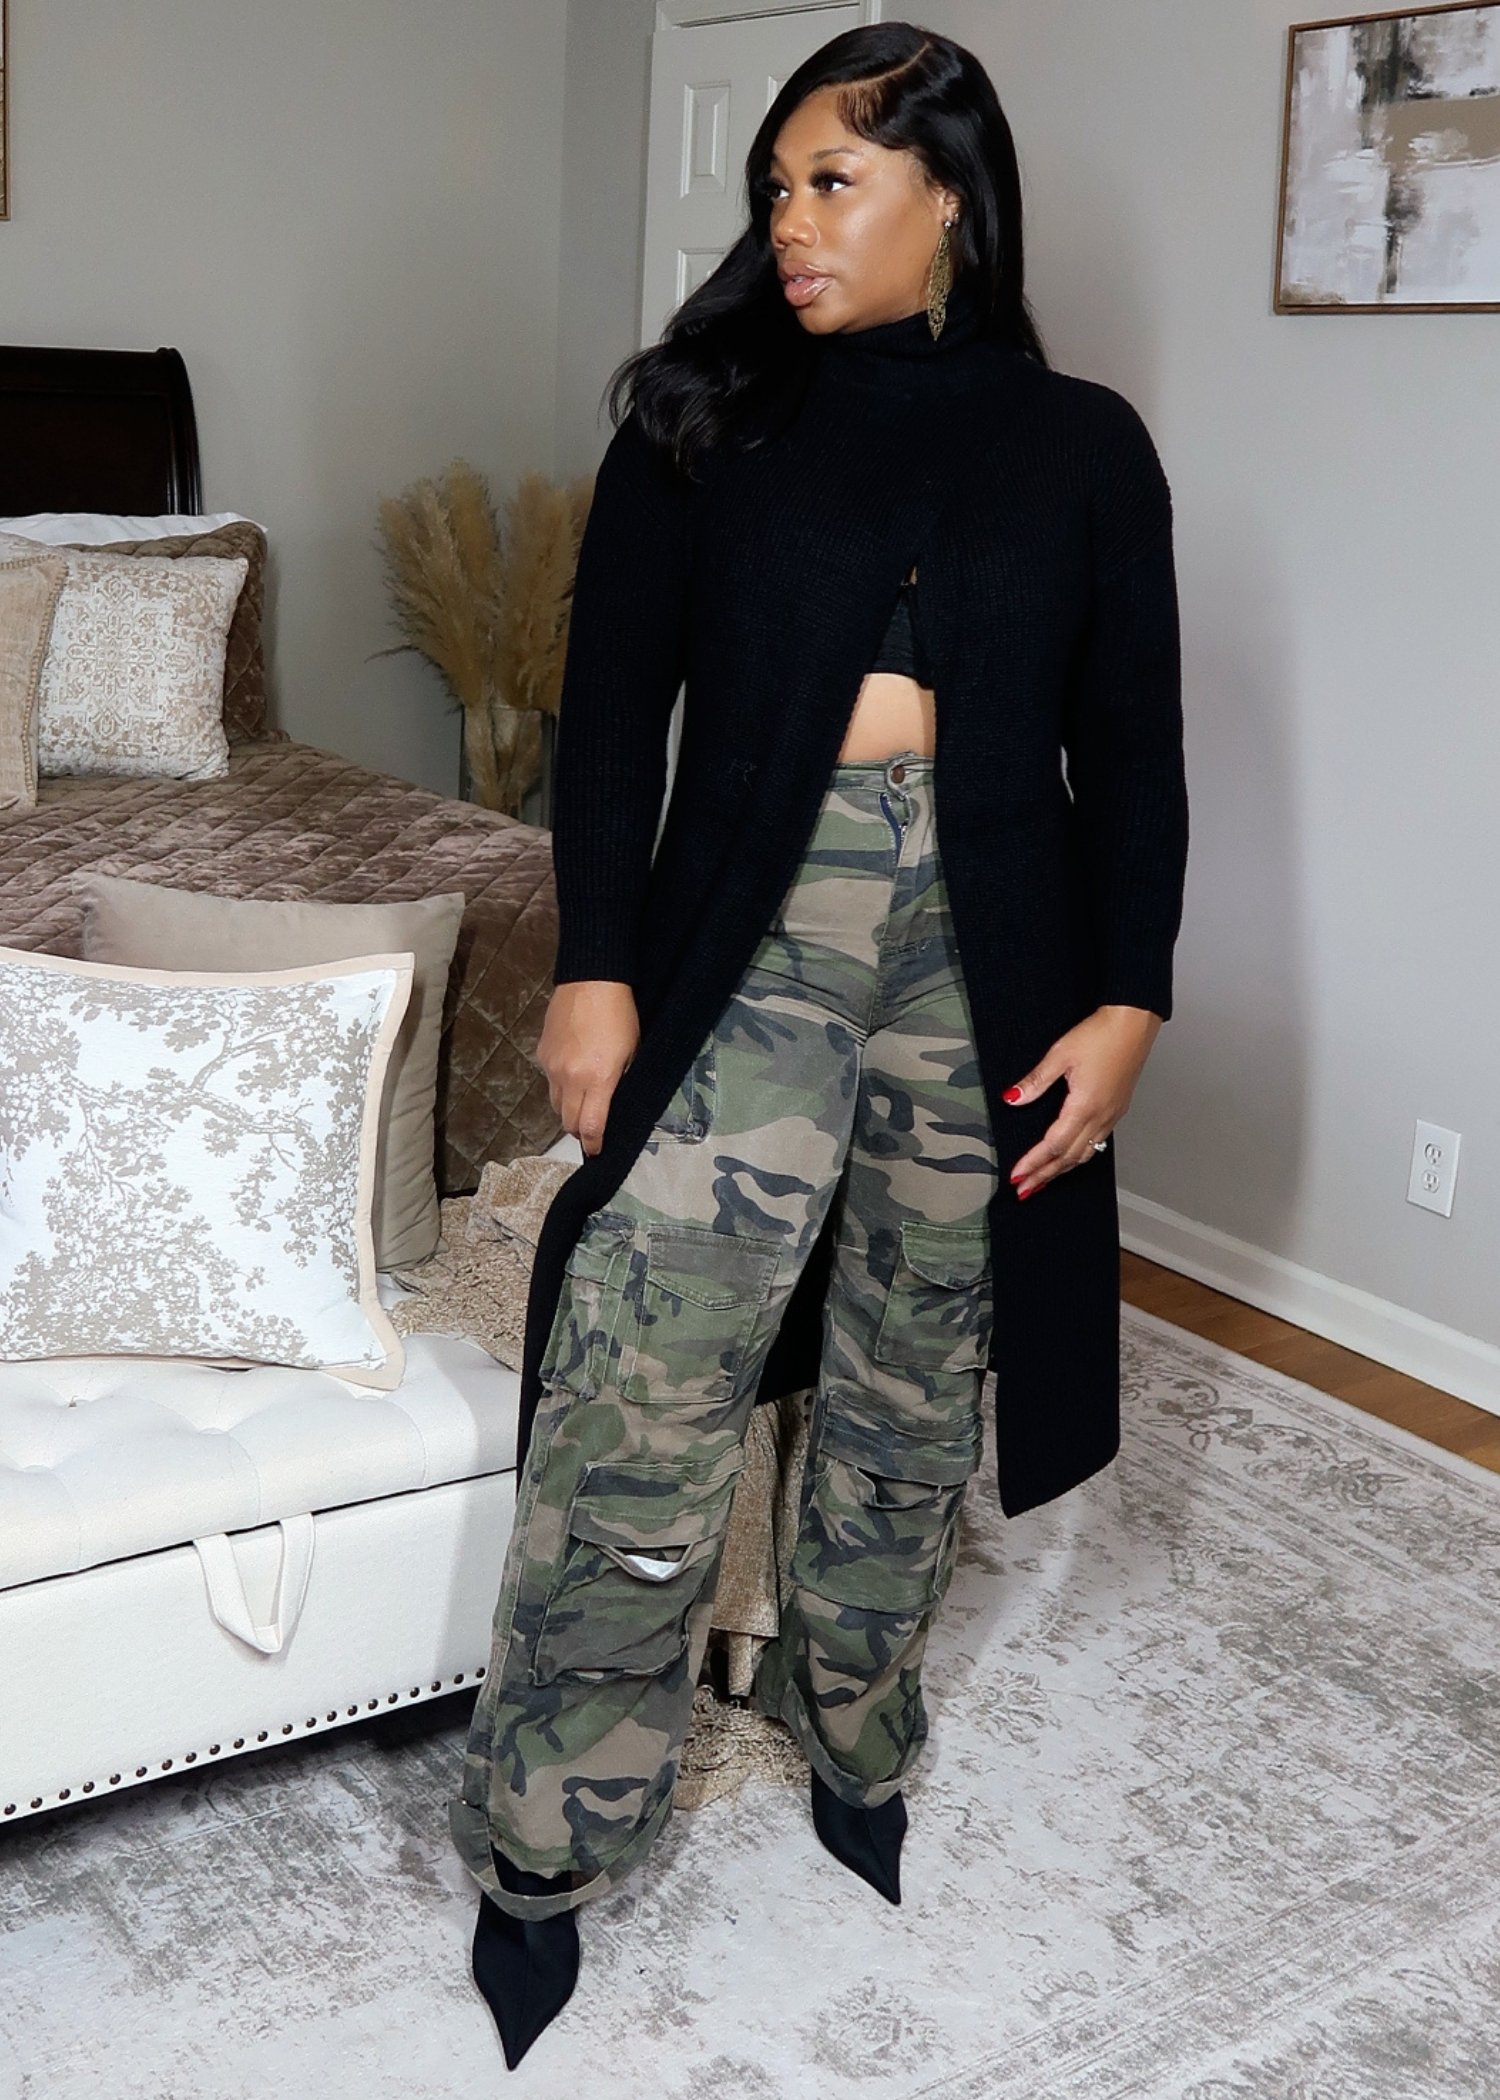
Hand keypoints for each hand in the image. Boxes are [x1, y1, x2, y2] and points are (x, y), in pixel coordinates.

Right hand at [536, 979, 639, 1157]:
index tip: (597, 1151)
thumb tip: (614, 1107)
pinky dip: (560, 1087)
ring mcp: (553, 1066)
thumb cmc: (620, 1015)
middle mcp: (571, 1077)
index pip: (590, 1127)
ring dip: (568, 1111)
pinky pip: (549, 1082)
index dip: (593, 1145)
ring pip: (555, 1105)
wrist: (591, 981)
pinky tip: (573, 1073)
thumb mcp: (632, 1053)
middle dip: (580, 1131)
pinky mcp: (542, 1054)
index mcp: (598, 1079)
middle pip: (568, 1122)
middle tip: (592, 1129)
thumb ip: (620, 1084)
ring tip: (582, 1103)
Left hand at [1003, 1004, 1161, 1198]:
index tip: (1017, 1176)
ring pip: (1085, 1154)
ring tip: (1044, 1180)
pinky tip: (1071, 1157)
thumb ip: (1035, 1082)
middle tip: (1025, 1190)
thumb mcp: (1059, 1055)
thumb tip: (1012, 1099)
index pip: (1053, 1145)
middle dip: (1045, 1176)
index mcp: (1084, 1106)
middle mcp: (1101, 1117)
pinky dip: (1079, 1156)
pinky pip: (1097, 1143)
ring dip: (1062, 1170)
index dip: (1033, 1163)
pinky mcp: (1117, 1109)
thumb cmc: (1101, 1034)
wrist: (1133, 1022)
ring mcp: (1112, 1115)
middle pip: (1068, 1157)